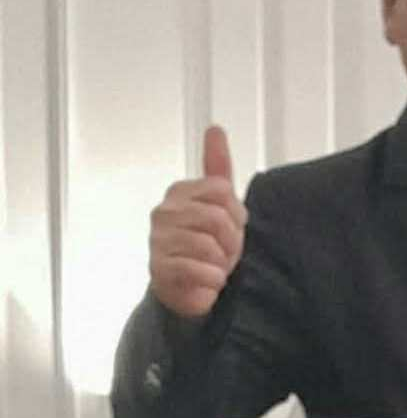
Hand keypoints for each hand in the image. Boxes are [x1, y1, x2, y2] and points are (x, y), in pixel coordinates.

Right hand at [148, 126, 248, 317]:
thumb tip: (215, 128)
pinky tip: (206, 281)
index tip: (230, 226)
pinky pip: (202, 270)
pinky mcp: (159, 269)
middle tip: (222, 252)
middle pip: (219, 217)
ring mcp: (158, 240)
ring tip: (213, 266)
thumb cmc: (207, 246)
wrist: (189, 288)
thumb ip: (218, 168)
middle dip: (230, 241)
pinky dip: (213, 280)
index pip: (223, 190)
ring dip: (222, 263)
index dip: (236, 213)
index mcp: (181, 192)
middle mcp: (164, 212)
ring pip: (211, 245)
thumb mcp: (221, 206)